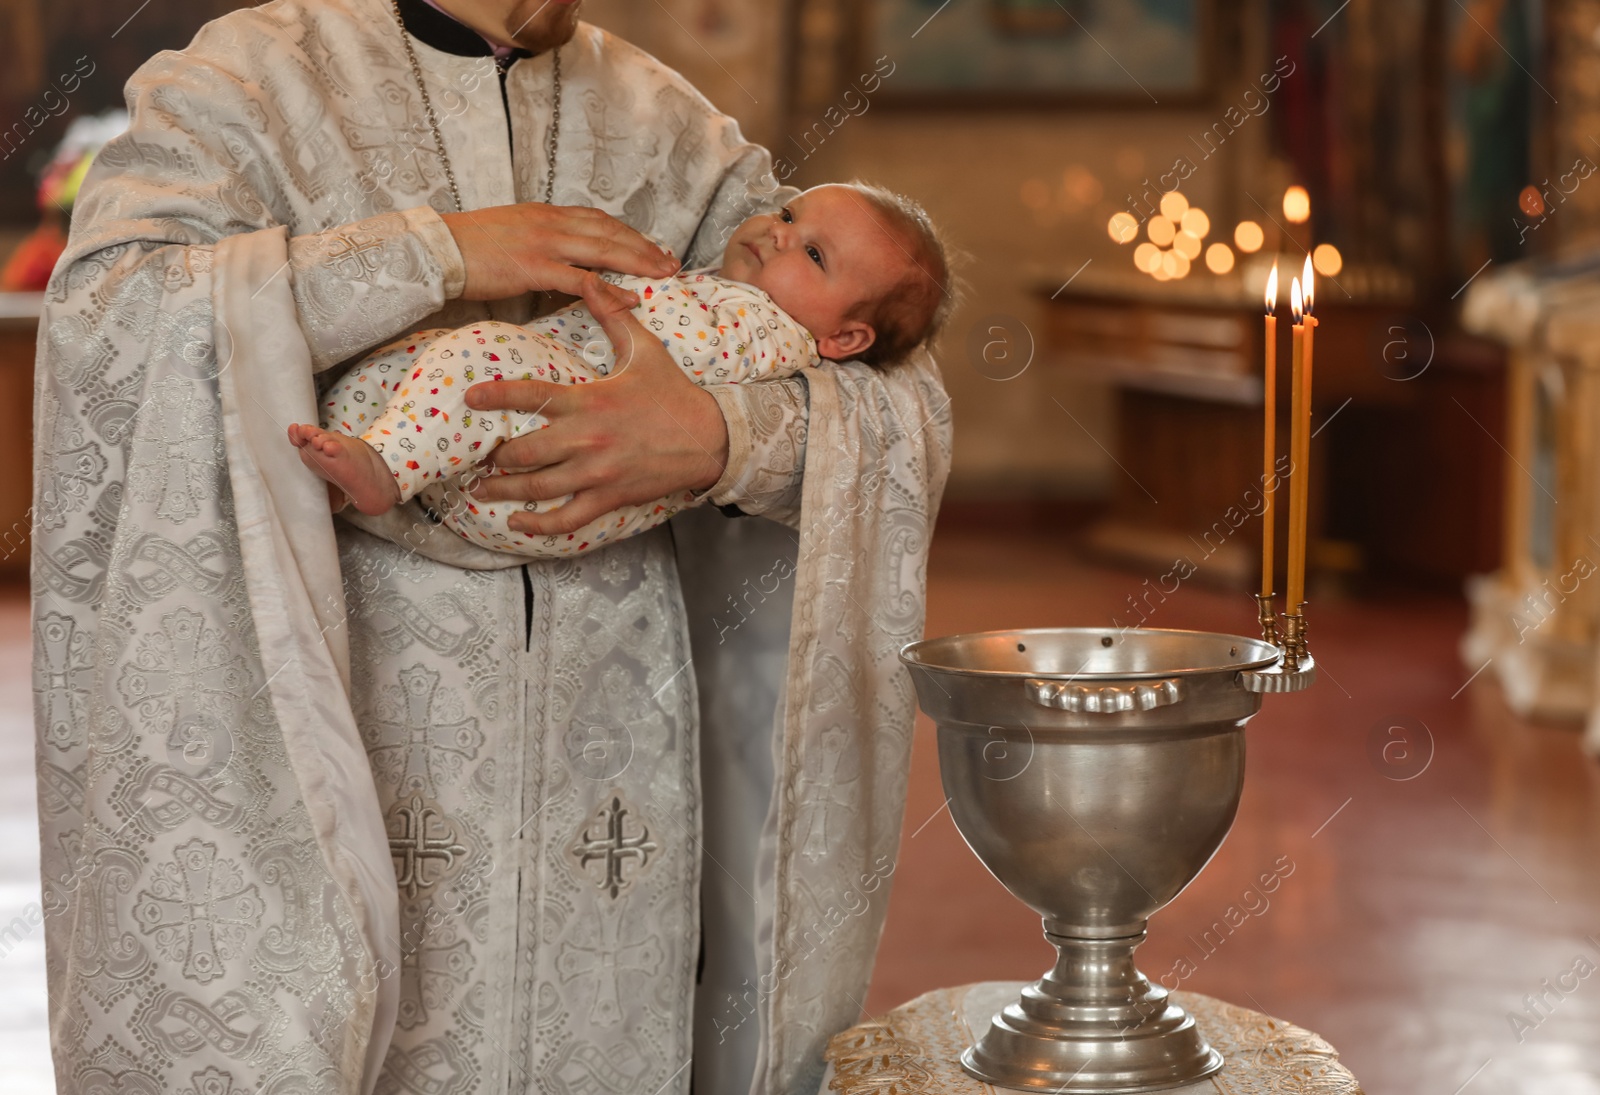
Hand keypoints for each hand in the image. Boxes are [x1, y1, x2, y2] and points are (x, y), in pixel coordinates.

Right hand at [441, 202, 678, 302]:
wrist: (439, 248)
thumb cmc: (469, 247)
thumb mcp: (511, 233)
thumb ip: (538, 241)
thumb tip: (557, 258)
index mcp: (546, 214)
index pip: (598, 220)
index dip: (628, 232)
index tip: (650, 245)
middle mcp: (551, 223)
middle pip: (610, 231)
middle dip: (644, 246)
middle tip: (670, 261)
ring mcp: (545, 243)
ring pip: (604, 250)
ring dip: (637, 262)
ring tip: (662, 274)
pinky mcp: (535, 267)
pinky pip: (581, 280)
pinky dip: (609, 290)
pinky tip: (629, 298)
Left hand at [462, 277, 729, 534]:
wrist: (709, 438)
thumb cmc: (674, 393)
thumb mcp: (645, 350)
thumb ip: (612, 317)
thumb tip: (592, 282)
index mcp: (589, 401)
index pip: (530, 396)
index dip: (495, 396)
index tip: (469, 397)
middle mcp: (586, 439)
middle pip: (523, 451)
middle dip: (495, 455)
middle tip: (477, 455)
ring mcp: (596, 472)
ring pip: (537, 487)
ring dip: (504, 490)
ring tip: (481, 490)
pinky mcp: (609, 497)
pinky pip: (567, 518)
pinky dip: (539, 525)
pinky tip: (519, 524)